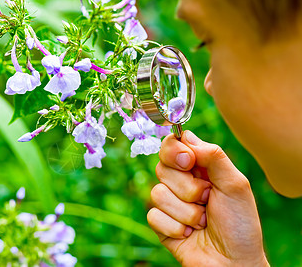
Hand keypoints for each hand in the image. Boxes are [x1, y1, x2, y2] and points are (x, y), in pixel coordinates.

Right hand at [147, 131, 269, 266]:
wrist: (233, 263)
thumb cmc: (239, 223)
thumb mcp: (235, 184)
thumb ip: (213, 156)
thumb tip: (186, 138)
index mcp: (199, 167)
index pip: (173, 144)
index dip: (175, 151)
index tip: (188, 162)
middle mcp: (181, 181)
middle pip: (162, 166)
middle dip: (187, 188)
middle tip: (207, 199)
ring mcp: (170, 202)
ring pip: (157, 192)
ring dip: (187, 212)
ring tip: (203, 221)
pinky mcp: (161, 223)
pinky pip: (154, 215)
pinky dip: (176, 227)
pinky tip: (190, 234)